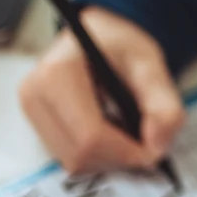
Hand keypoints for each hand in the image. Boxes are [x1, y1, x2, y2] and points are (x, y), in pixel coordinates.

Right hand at [19, 7, 185, 173]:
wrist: (100, 35)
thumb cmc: (122, 44)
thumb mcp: (150, 63)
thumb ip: (163, 104)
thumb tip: (158, 148)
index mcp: (58, 73)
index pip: (89, 136)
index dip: (126, 152)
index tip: (155, 150)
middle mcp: (35, 95)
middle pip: (80, 154)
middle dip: (120, 156)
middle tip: (148, 140)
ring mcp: (32, 112)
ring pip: (75, 161)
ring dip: (110, 156)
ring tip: (129, 128)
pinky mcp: (38, 126)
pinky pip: (71, 156)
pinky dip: (99, 153)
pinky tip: (112, 130)